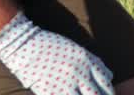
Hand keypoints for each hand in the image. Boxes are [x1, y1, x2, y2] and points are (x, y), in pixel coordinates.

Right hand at [0, 12, 114, 94]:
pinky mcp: (50, 91)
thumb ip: (94, 63)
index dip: (109, 93)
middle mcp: (79, 72)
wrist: (24, 43)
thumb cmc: (51, 46)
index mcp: (87, 60)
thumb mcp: (76, 50)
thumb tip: (109, 77)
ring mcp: (64, 83)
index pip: (106, 82)